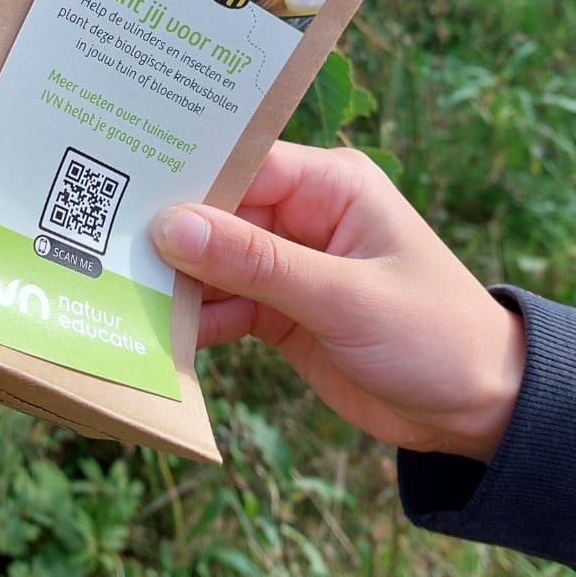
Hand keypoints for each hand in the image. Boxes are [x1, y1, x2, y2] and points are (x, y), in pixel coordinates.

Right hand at [150, 143, 524, 461]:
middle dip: (166, 235)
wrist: (479, 410)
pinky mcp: (281, 311)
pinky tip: (157, 333)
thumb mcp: (345, 298)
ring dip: (175, 283)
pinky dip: (196, 320)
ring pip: (212, 262)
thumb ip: (258, 264)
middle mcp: (304, 215)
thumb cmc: (433, 336)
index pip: (240, 166)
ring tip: (118, 293)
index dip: (182, 179)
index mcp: (330, 185)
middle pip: (215, 214)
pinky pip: (223, 305)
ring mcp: (290, 264)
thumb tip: (173, 226)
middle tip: (97, 244)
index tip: (118, 190)